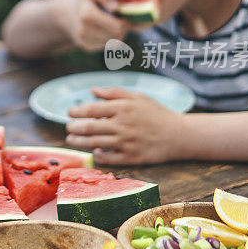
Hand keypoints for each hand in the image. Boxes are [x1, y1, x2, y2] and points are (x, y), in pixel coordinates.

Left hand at [64, 87, 184, 164]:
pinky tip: (94, 151)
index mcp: (123, 108)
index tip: (69, 113)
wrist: (179, 135)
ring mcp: (126, 142)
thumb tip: (92, 90)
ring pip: (94, 143)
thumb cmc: (156, 113)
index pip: (92, 109)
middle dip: (73, 128)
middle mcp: (122, 125)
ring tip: (71, 139)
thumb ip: (114, 92)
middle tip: (68, 127)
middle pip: (89, 128)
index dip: (77, 111)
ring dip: (79, 142)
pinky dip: (98, 155)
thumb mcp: (137, 97)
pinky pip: (108, 158)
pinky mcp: (131, 157)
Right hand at [67, 0, 130, 50]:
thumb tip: (116, 7)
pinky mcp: (87, 47)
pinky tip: (104, 28)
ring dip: (117, 33)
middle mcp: (84, 30)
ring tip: (111, 21)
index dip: (126, 21)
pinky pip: (107, 46)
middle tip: (120, 17)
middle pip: (118, 36)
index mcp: (87, 15)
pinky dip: (110, 37)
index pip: (117, 27)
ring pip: (114, 42)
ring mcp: (85, 41)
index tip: (125, 14)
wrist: (64, 13)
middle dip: (123, 28)